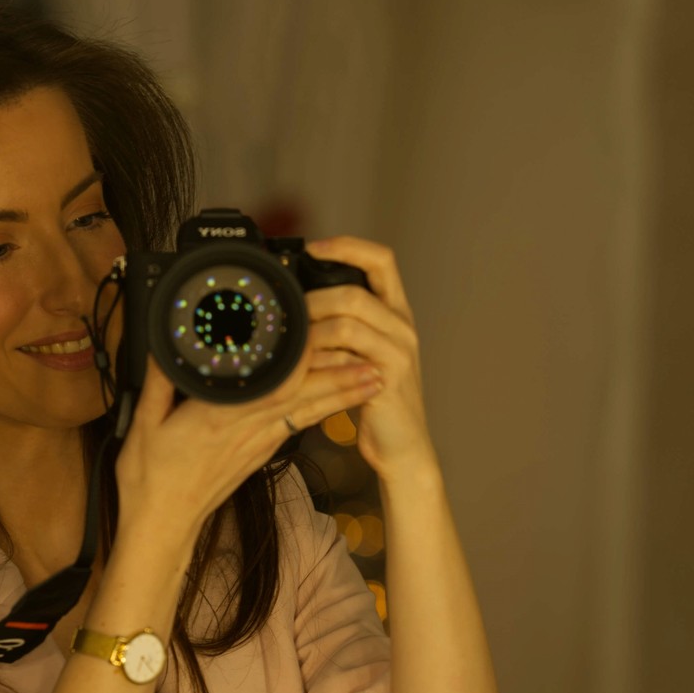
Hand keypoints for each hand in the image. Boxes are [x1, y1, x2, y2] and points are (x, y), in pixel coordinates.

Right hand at [112, 349, 383, 547]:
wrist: (163, 525)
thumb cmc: (151, 478)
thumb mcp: (144, 423)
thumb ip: (158, 380)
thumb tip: (164, 344)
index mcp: (221, 416)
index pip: (273, 385)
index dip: (303, 361)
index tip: (325, 337)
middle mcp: (249, 429)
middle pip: (305, 396)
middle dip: (343, 378)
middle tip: (377, 360)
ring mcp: (260, 443)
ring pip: (309, 411)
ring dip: (344, 394)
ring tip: (376, 378)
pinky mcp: (262, 453)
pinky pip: (300, 424)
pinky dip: (324, 408)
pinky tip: (342, 399)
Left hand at [300, 237, 437, 483]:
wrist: (402, 446)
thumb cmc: (375, 401)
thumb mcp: (360, 355)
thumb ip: (342, 328)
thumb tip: (299, 306)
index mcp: (396, 314)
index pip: (382, 260)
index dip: (348, 246)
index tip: (314, 248)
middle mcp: (403, 327)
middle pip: (356, 290)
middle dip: (314, 299)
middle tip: (290, 315)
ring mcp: (400, 350)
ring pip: (349, 318)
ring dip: (313, 329)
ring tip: (294, 345)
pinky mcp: (389, 376)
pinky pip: (348, 351)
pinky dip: (321, 355)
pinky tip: (305, 365)